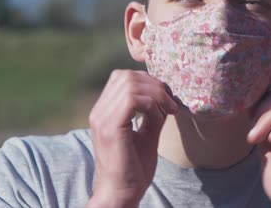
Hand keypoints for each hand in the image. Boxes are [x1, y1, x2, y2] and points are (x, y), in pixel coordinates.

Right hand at [86, 70, 178, 207]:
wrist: (122, 194)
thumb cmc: (134, 168)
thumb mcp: (148, 134)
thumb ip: (153, 114)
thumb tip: (166, 96)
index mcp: (104, 111)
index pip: (122, 77)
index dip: (148, 81)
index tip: (167, 98)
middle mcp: (99, 112)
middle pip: (126, 76)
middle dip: (154, 84)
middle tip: (171, 102)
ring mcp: (102, 119)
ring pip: (130, 84)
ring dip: (156, 93)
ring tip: (169, 109)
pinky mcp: (110, 128)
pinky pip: (133, 100)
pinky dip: (152, 103)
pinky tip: (161, 116)